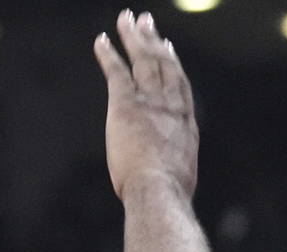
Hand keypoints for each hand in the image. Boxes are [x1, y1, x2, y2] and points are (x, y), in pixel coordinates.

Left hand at [95, 11, 198, 201]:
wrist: (160, 193)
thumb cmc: (169, 197)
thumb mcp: (180, 180)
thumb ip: (174, 169)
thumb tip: (172, 185)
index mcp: (185, 125)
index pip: (179, 86)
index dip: (172, 64)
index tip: (168, 47)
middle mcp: (170, 107)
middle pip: (162, 65)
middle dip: (153, 40)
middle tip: (146, 21)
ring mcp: (150, 103)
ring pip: (142, 61)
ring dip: (134, 37)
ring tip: (126, 19)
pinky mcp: (126, 105)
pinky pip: (117, 72)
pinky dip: (109, 54)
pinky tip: (101, 41)